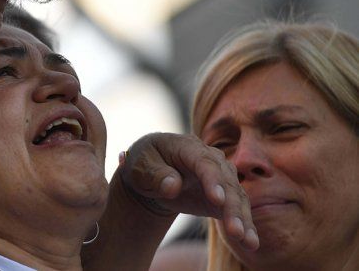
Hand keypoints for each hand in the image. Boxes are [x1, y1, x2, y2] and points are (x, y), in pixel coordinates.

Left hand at [120, 133, 258, 249]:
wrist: (151, 174)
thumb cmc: (144, 165)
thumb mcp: (140, 167)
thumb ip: (155, 175)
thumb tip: (173, 187)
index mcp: (187, 146)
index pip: (204, 163)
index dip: (212, 180)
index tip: (217, 200)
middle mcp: (210, 159)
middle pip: (226, 181)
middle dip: (231, 206)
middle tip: (236, 230)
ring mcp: (220, 176)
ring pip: (236, 196)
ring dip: (242, 218)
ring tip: (246, 240)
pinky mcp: (224, 195)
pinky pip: (237, 209)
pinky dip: (245, 225)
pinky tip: (250, 242)